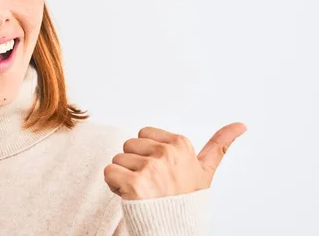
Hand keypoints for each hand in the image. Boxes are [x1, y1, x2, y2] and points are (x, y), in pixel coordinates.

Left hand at [103, 122, 246, 199]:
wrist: (175, 229)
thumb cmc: (186, 200)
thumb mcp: (206, 172)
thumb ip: (219, 145)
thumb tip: (241, 124)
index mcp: (181, 145)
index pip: (144, 134)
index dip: (148, 153)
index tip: (161, 172)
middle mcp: (167, 154)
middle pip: (129, 145)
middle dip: (134, 164)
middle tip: (150, 184)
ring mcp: (151, 169)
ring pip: (118, 159)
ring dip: (123, 176)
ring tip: (142, 191)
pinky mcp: (134, 184)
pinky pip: (109, 172)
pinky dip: (114, 185)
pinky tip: (130, 196)